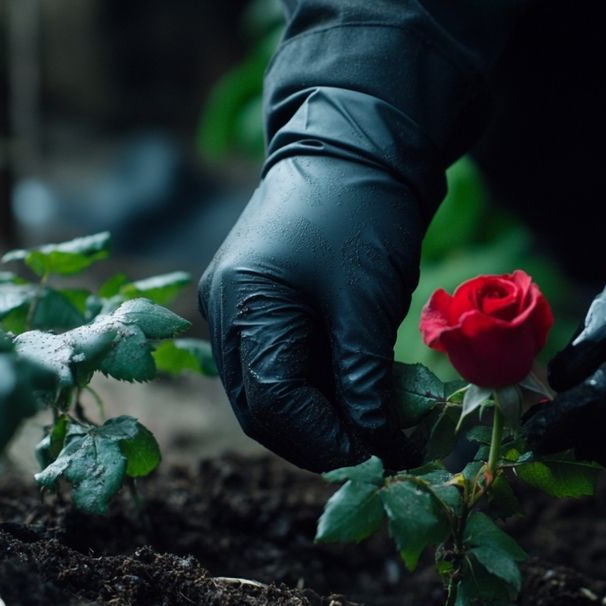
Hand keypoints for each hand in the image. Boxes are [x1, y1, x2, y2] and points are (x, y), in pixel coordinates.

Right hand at [200, 89, 441, 471]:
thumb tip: (376, 446)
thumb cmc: (361, 213)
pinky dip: (324, 389)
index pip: (273, 402)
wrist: (358, 144)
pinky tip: (363, 399)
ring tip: (377, 433)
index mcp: (243, 305)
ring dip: (324, 419)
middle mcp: (228, 312)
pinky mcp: (265, 304)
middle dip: (320, 439)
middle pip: (264, 406)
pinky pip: (286, 364)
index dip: (324, 441)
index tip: (376, 462)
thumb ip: (363, 379)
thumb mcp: (366, 303)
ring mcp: (242, 308)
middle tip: (378, 457)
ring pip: (274, 392)